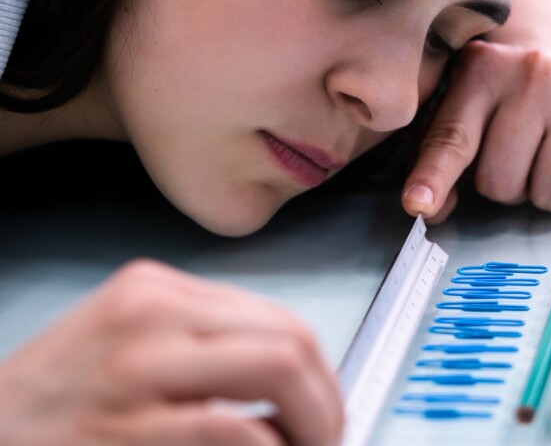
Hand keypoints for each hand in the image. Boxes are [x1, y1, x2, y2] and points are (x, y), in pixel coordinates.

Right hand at [0, 259, 342, 445]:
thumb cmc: (51, 404)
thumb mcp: (124, 343)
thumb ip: (198, 345)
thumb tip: (287, 373)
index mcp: (155, 290)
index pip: (274, 316)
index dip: (317, 367)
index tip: (323, 402)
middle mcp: (152, 312)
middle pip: (289, 334)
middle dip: (327, 393)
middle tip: (329, 434)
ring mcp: (139, 365)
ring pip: (277, 364)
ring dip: (315, 417)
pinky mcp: (127, 425)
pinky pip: (232, 425)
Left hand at [402, 0, 550, 221]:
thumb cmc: (503, 96)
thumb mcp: (462, 108)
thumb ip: (438, 156)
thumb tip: (430, 208)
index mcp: (481, 70)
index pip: (454, 138)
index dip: (434, 176)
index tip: (417, 203)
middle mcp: (534, 73)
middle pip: (502, 184)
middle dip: (505, 184)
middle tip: (517, 152)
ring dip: (545, 189)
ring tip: (548, 151)